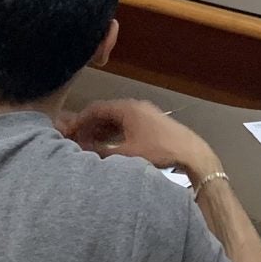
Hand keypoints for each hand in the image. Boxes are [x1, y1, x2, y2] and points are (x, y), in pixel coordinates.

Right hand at [67, 99, 219, 179]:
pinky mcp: (152, 123)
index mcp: (127, 109)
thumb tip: (85, 152)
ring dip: (103, 130)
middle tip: (78, 139)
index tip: (70, 130)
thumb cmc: (159, 151)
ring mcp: (145, 113)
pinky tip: (111, 146)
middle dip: (91, 126)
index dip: (81, 120)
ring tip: (91, 145)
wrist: (191, 153)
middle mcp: (135, 107)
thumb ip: (103, 152)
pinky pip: (127, 124)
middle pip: (106, 112)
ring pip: (117, 119)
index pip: (96, 108)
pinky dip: (116, 133)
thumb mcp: (126, 154)